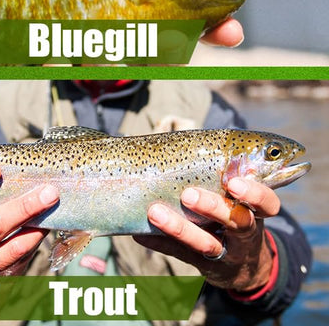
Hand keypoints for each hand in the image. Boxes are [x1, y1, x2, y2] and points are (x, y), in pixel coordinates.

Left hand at [137, 177, 279, 291]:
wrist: (246, 267)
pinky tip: (140, 233)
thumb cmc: (234, 213)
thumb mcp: (239, 199)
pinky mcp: (206, 267)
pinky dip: (160, 242)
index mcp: (256, 211)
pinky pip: (181, 255)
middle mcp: (246, 235)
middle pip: (238, 223)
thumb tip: (176, 140)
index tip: (234, 183)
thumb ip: (219, 176)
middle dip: (213, 208)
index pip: (268, 203)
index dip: (255, 194)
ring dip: (180, 228)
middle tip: (188, 195)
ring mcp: (227, 254)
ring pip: (207, 244)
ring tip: (155, 212)